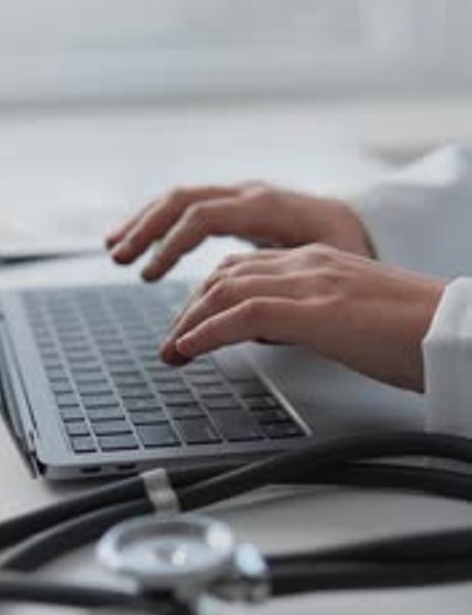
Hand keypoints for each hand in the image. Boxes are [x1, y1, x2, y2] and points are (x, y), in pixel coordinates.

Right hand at [105, 182, 373, 278]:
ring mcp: (243, 199)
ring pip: (181, 200)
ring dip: (146, 225)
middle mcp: (250, 195)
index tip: (150, 276)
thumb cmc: (351, 250)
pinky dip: (163, 228)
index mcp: (268, 206)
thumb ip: (284, 292)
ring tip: (117, 251)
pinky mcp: (239, 211)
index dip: (172, 246)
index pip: (203, 216)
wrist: (367, 226)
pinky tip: (145, 248)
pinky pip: (192, 210)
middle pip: (182, 200)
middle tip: (120, 259)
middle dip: (146, 230)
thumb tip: (244, 324)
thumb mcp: (326, 272)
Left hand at [160, 245, 445, 391]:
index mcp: (319, 261)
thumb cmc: (415, 333)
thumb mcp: (353, 317)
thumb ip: (315, 317)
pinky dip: (207, 332)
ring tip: (170, 353)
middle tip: (170, 344)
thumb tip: (285, 335)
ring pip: (227, 290)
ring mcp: (312, 284)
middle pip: (225, 276)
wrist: (455, 329)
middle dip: (189, 310)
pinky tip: (188, 350)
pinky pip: (244, 315)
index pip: (245, 268)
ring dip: (189, 323)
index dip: (208, 297)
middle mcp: (309, 263)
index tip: (189, 327)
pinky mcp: (316, 312)